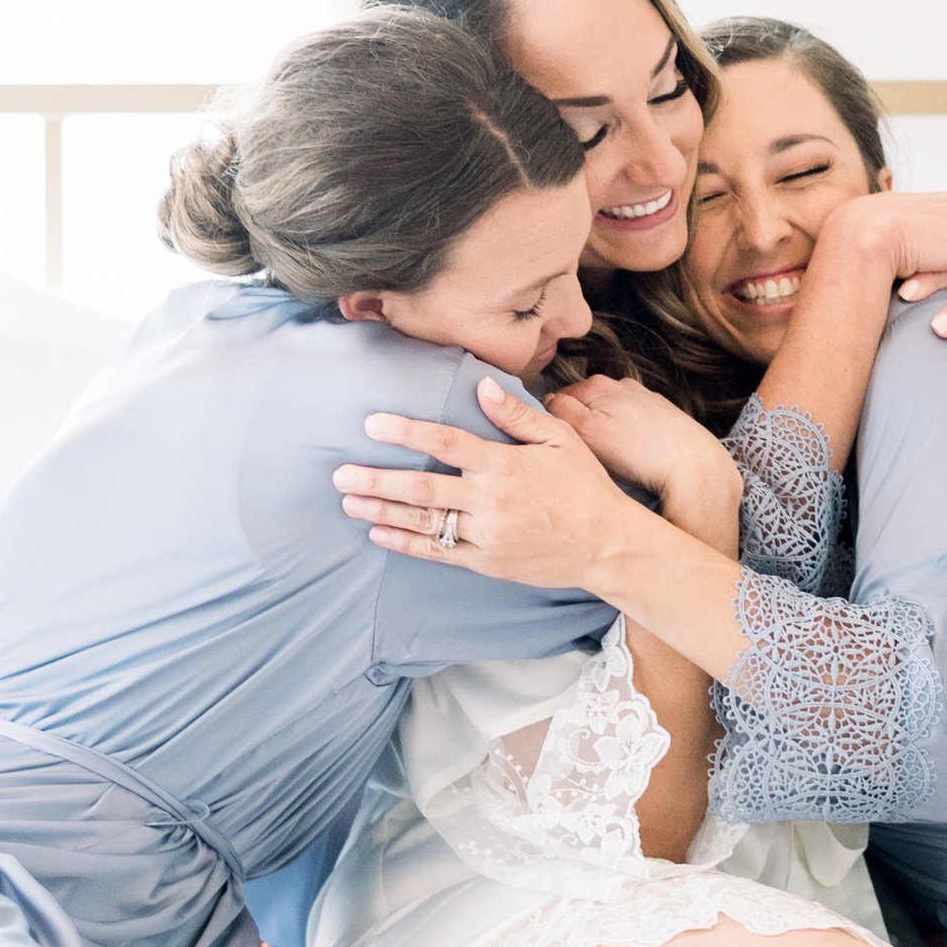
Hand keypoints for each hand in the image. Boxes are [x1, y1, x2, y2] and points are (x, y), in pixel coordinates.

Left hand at [333, 381, 640, 587]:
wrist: (607, 545)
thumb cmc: (585, 487)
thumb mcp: (560, 440)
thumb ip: (515, 415)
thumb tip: (481, 385)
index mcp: (504, 464)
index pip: (446, 442)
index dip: (407, 432)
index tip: (373, 425)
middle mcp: (490, 500)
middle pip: (421, 488)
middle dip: (376, 480)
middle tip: (340, 474)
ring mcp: (486, 534)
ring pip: (423, 522)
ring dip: (381, 511)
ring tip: (348, 502)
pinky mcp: (486, 561)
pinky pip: (437, 552)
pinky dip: (405, 543)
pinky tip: (378, 533)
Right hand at [546, 374, 742, 535]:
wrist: (693, 465)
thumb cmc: (639, 453)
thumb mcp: (586, 432)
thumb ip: (560, 411)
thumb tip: (545, 400)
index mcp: (597, 385)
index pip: (556, 400)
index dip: (553, 425)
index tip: (558, 447)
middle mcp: (620, 385)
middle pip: (583, 407)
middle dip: (580, 428)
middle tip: (585, 457)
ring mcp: (643, 399)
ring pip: (608, 416)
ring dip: (604, 433)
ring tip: (612, 459)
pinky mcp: (661, 415)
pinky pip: (631, 425)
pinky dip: (628, 438)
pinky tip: (634, 456)